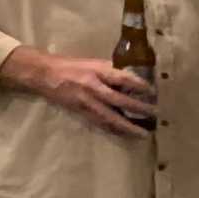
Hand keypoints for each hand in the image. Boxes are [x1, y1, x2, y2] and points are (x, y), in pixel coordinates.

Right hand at [10, 48, 155, 137]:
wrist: (43, 74)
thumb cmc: (69, 65)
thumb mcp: (91, 62)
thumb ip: (110, 71)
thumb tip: (132, 79)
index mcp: (96, 71)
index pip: (123, 78)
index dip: (139, 85)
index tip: (152, 92)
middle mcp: (92, 87)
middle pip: (119, 100)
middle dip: (138, 109)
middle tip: (155, 114)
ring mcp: (85, 101)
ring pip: (110, 117)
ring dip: (128, 126)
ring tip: (143, 133)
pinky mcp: (79, 112)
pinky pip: (99, 123)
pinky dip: (113, 130)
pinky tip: (124, 135)